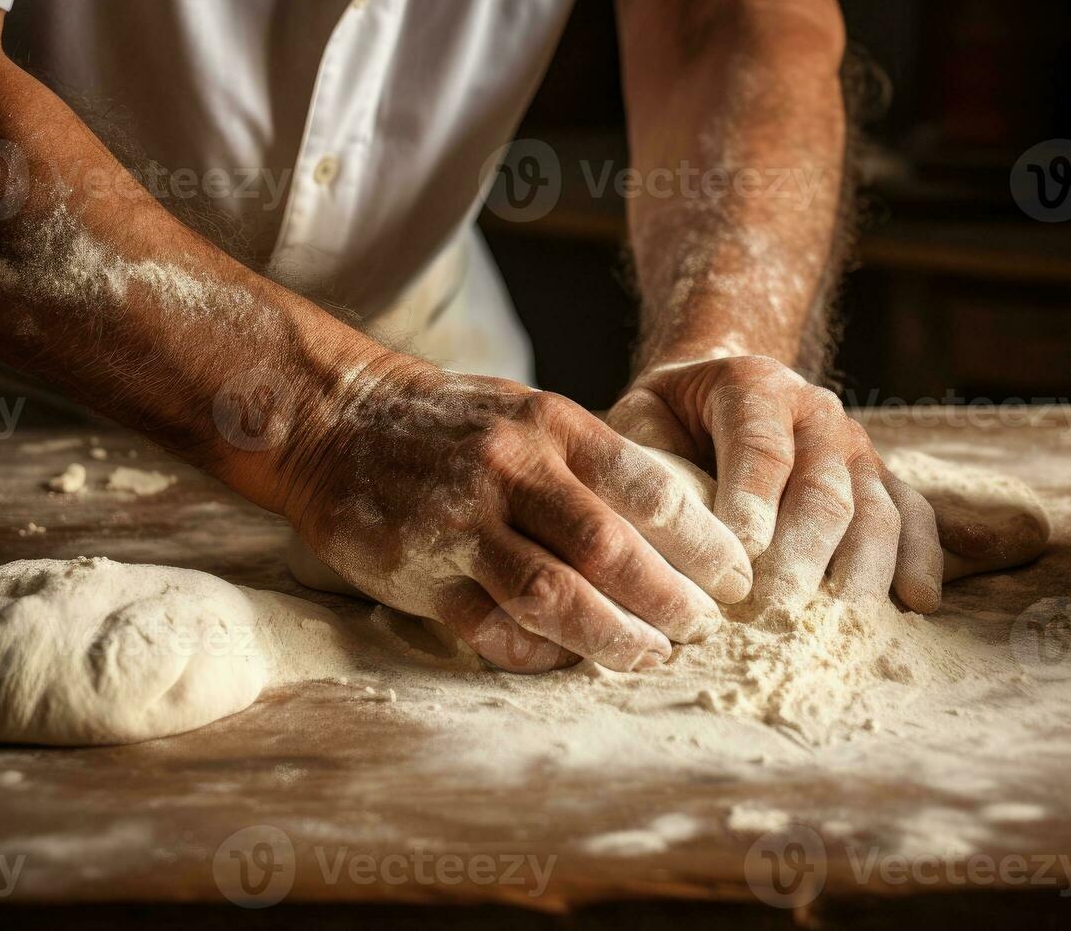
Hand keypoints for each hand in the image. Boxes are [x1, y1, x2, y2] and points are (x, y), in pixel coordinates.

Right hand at [272, 356, 753, 672]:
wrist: (336, 422)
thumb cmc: (451, 422)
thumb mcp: (527, 411)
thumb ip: (590, 462)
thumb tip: (676, 528)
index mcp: (549, 425)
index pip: (647, 487)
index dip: (703, 541)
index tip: (735, 576)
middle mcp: (510, 470)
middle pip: (609, 549)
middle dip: (669, 599)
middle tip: (703, 628)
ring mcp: (461, 526)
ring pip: (554, 597)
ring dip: (613, 637)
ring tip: (651, 655)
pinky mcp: (421, 574)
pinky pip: (492, 629)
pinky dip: (538, 652)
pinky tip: (567, 658)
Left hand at [607, 356, 942, 612]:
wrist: (715, 388)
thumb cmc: (670, 418)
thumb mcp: (641, 419)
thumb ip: (646, 459)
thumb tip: (653, 522)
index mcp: (755, 386)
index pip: (761, 448)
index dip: (753, 501)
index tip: (740, 556)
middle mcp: (817, 412)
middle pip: (822, 487)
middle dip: (804, 554)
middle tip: (781, 611)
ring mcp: (856, 446)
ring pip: (875, 507)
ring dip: (863, 568)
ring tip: (843, 623)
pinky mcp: (881, 479)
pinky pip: (914, 514)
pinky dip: (922, 558)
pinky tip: (918, 603)